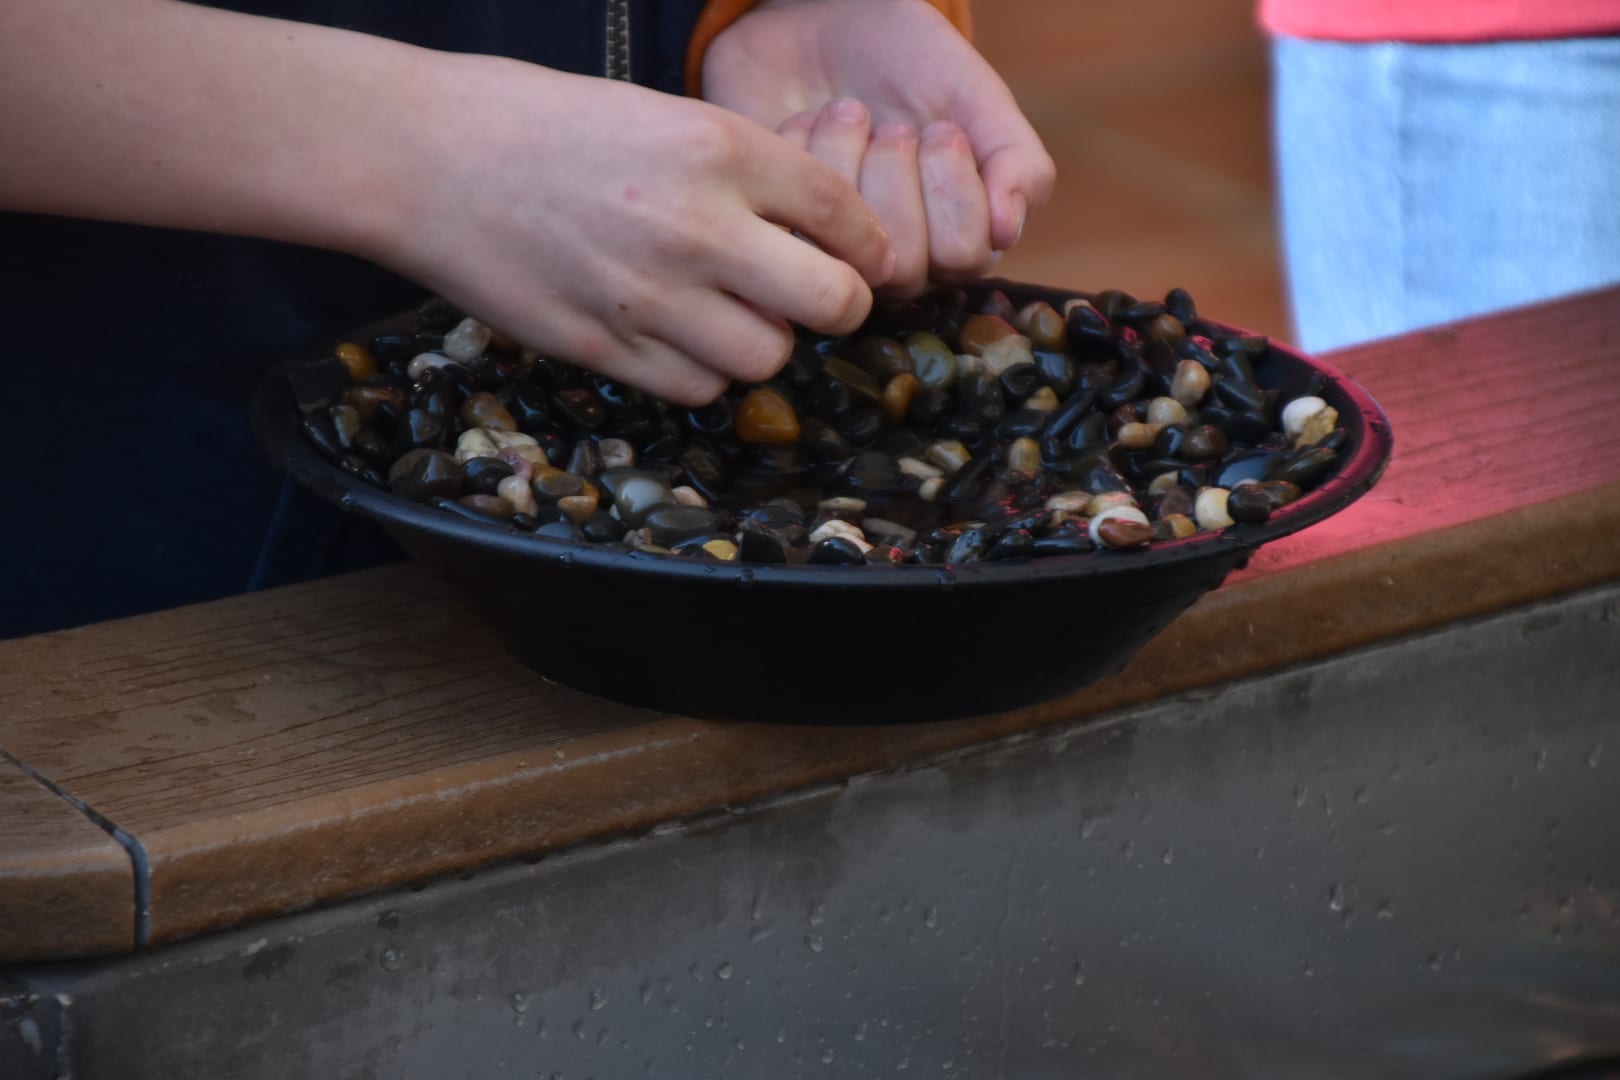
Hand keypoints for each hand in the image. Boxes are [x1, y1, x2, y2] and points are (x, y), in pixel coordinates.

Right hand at [377, 56, 895, 404]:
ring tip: (730, 315)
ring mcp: (650, 297)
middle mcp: (697, 227)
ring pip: (766, 358)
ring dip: (763, 343)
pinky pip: (697, 388)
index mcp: (719, 149)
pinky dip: (702, 371)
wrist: (426, 158)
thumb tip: (815, 232)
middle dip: (839, 307)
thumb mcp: (660, 116)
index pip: (845, 216)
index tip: (863, 260)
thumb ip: (742, 172)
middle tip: (815, 300)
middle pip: (832, 303)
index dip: (868, 247)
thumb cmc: (542, 125)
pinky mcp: (604, 349)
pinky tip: (677, 337)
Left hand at [702, 0, 1055, 297]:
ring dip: (847, 156)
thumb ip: (1018, 161)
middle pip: (901, 264)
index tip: (940, 128)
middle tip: (892, 124)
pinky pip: (784, 219)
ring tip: (849, 114)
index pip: (962, 256)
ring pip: (842, 245)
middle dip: (896, 170)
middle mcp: (895, 262)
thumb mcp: (979, 98)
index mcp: (955, 242)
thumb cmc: (910, 66)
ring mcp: (831, 251)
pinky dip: (800, 150)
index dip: (951, 184)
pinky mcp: (774, 228)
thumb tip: (1007, 232)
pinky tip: (807, 122)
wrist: (823, 20)